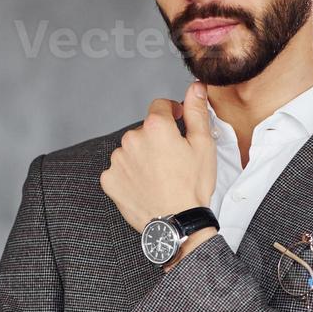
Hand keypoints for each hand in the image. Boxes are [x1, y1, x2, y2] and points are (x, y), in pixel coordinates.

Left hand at [100, 80, 216, 231]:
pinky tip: (145, 186)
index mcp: (155, 127)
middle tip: (173, 160)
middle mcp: (131, 139)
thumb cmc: (192, 186)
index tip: (178, 120)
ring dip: (142, 157)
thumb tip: (195, 88)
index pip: (160, 106)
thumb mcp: (203, 145)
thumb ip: (196, 112)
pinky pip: (119, 170)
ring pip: (131, 150)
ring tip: (159, 176)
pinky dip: (130, 175)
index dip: (172, 112)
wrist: (176, 223)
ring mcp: (117, 160)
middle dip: (157, 139)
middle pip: (144, 130)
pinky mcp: (109, 180)